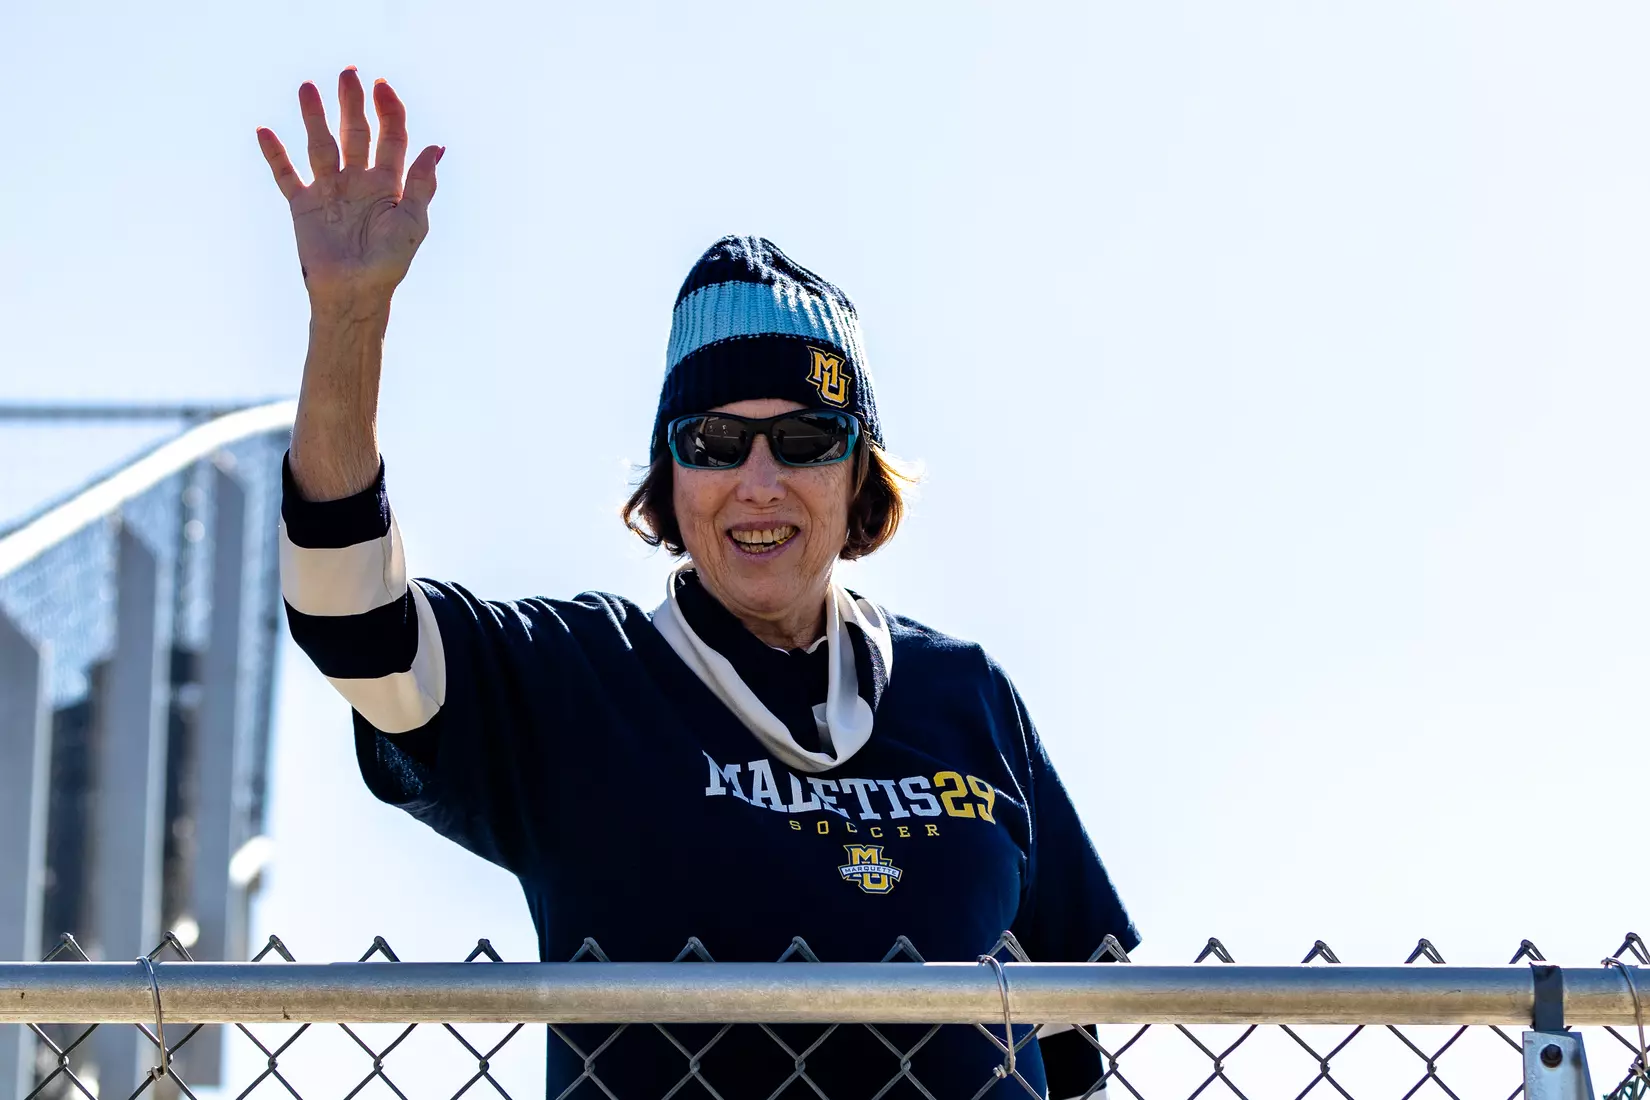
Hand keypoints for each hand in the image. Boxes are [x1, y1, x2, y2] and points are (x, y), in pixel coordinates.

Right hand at [257, 69, 441, 310]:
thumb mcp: (412, 222)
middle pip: (356, 132)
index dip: (388, 110)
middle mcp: (359, 181)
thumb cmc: (389, 263)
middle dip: (352, 103)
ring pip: (321, 144)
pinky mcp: (304, 206)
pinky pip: (287, 175)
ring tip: (307, 87)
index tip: (382, 86)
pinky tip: (265, 131)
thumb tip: (436, 146)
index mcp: (389, 183)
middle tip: (348, 73)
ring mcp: (330, 191)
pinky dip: (275, 155)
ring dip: (314, 117)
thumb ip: (422, 184)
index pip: (391, 137)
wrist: (355, 295)